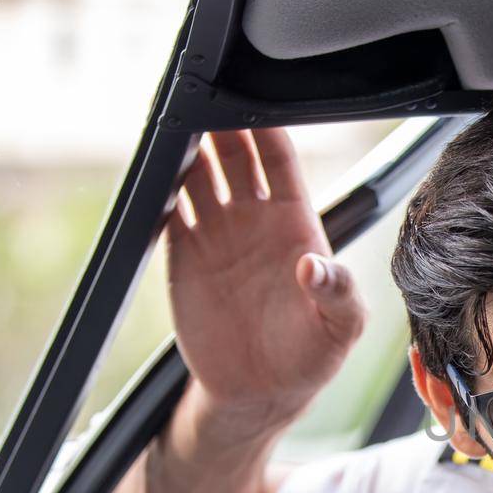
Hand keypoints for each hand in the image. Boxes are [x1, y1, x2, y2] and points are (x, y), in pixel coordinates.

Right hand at [163, 129, 366, 429]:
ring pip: (196, 173)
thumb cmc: (312, 356)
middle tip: (202, 99)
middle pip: (234, 154)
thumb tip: (314, 264)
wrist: (261, 393)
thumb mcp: (341, 328)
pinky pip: (166, 210)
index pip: (279, 159)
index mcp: (296, 223)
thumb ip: (337, 292)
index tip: (250, 101)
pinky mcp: (183, 257)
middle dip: (220, 125)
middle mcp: (255, 220)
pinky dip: (156, 190)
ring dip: (184, 149)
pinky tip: (151, 173)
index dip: (265, 128)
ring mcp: (217, 235)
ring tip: (171, 125)